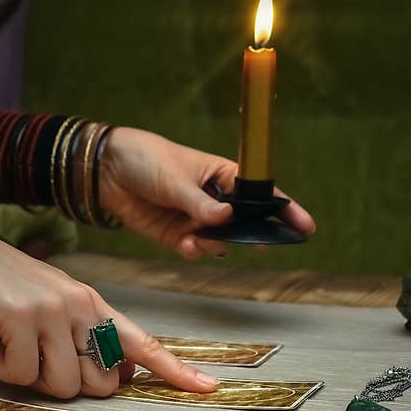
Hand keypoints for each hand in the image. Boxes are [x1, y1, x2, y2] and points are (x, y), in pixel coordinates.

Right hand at [0, 205, 218, 398]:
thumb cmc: (6, 287)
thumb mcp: (56, 305)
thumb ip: (87, 336)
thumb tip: (117, 376)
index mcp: (94, 304)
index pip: (143, 343)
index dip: (176, 370)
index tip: (208, 388)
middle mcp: (81, 307)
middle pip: (100, 383)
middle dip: (70, 383)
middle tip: (41, 357)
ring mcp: (53, 312)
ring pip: (64, 385)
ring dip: (35, 378)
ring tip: (16, 345)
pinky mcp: (22, 319)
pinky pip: (24, 376)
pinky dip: (6, 369)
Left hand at [99, 127, 315, 257]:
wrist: (106, 171)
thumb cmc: (146, 160)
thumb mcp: (175, 179)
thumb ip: (200, 203)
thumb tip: (228, 218)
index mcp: (223, 176)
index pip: (261, 194)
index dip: (284, 209)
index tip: (304, 227)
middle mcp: (215, 200)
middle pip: (245, 224)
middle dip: (249, 237)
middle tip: (253, 245)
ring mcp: (197, 219)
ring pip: (219, 242)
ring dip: (213, 244)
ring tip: (195, 237)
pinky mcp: (176, 235)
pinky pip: (195, 249)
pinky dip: (192, 250)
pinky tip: (182, 243)